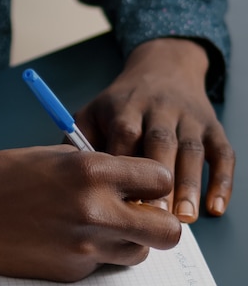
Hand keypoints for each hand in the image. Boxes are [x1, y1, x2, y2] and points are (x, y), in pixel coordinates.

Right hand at [0, 146, 179, 281]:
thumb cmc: (2, 175)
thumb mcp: (58, 155)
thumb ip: (102, 169)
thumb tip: (134, 184)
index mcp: (92, 171)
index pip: (162, 180)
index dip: (156, 182)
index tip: (146, 186)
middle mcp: (94, 211)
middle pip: (168, 231)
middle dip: (163, 223)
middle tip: (145, 216)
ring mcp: (83, 247)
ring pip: (139, 253)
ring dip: (131, 241)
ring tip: (103, 227)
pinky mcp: (70, 271)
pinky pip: (103, 265)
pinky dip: (96, 253)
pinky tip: (68, 238)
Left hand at [74, 38, 234, 222]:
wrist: (164, 67)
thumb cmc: (121, 103)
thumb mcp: (92, 112)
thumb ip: (77, 144)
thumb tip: (63, 184)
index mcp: (125, 106)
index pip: (125, 133)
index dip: (124, 166)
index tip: (117, 200)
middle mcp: (159, 109)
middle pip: (161, 141)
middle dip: (159, 178)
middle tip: (155, 215)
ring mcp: (189, 118)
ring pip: (192, 150)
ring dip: (190, 184)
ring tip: (185, 218)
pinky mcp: (212, 127)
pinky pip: (222, 153)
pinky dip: (222, 181)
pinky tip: (216, 208)